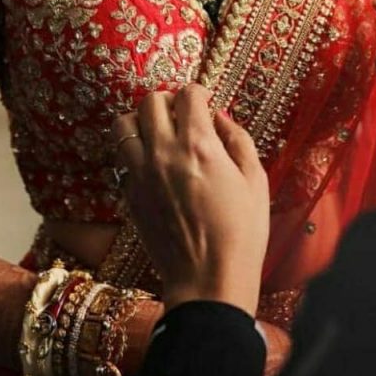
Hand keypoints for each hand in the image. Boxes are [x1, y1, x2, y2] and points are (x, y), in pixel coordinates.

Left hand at [111, 84, 269, 316]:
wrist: (208, 281)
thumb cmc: (241, 233)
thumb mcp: (255, 180)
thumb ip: (237, 139)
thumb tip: (220, 117)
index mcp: (199, 144)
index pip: (188, 94)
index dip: (199, 94)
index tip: (206, 104)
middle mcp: (164, 152)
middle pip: (150, 101)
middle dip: (168, 101)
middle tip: (181, 115)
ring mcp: (141, 173)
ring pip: (123, 124)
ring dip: (140, 121)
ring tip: (157, 133)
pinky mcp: (129, 194)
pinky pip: (120, 157)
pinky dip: (132, 150)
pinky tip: (151, 162)